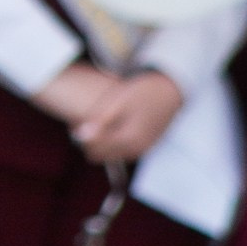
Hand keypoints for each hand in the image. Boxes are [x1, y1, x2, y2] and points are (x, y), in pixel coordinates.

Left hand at [40, 59, 182, 167]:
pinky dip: (114, 141)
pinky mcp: (147, 145)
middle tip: (87, 122)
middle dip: (91, 142)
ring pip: (112, 154)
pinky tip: (113, 125)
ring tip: (99, 122)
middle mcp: (137, 149)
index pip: (94, 151)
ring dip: (102, 142)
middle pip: (102, 156)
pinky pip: (124, 150)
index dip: (81, 138)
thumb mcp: (117, 101)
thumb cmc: (142, 91)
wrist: (170, 90)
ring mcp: (144, 149)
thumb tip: (79, 136)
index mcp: (129, 139)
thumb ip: (99, 120)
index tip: (76, 123)